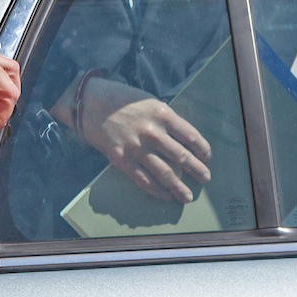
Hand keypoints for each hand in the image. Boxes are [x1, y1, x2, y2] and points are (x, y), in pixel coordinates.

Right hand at [75, 76, 211, 202]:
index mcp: (162, 114)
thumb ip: (166, 118)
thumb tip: (182, 136)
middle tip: (205, 179)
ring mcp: (136, 147)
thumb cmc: (122, 100)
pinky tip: (166, 195)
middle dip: (197, 170)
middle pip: (182, 156)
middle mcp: (152, 132)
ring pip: (165, 172)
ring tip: (187, 196)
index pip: (191, 136)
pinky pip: (143, 179)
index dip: (203, 149)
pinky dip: (157, 190)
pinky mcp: (121, 159)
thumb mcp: (149, 102)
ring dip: (179, 187)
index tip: (207, 157)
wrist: (90, 103)